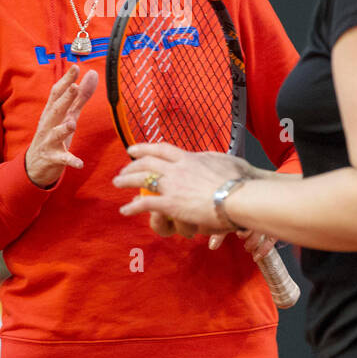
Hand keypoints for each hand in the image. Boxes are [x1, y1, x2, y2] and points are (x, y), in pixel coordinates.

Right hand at [25, 64, 97, 188]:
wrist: (35, 165)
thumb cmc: (53, 135)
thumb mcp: (68, 115)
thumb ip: (81, 96)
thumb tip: (93, 74)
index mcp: (52, 112)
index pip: (56, 93)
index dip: (66, 80)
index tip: (75, 67)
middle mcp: (48, 125)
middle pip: (55, 110)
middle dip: (64, 99)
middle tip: (74, 87)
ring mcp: (49, 142)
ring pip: (55, 134)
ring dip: (63, 129)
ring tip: (72, 123)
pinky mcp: (53, 159)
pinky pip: (62, 159)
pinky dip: (70, 160)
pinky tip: (80, 163)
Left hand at [113, 142, 244, 231]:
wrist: (239, 196)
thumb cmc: (239, 180)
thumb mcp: (226, 160)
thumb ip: (213, 158)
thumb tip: (209, 157)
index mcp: (190, 158)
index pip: (162, 149)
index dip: (146, 147)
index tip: (134, 149)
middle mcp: (177, 168)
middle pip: (148, 162)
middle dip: (132, 164)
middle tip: (123, 168)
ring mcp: (172, 185)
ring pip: (142, 179)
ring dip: (126, 180)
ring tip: (117, 183)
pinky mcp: (171, 204)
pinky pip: (145, 203)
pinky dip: (133, 206)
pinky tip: (124, 210)